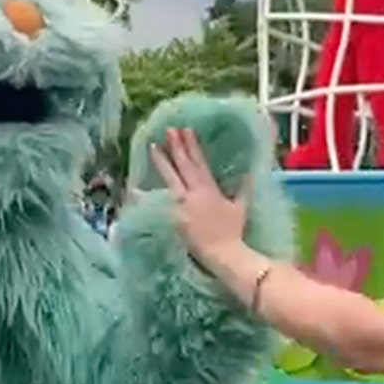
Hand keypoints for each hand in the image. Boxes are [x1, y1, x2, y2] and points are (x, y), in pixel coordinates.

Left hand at [151, 126, 251, 266]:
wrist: (224, 253)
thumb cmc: (233, 231)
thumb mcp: (241, 207)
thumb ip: (244, 189)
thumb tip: (249, 173)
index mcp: (210, 189)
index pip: (200, 162)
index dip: (192, 145)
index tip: (186, 130)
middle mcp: (194, 193)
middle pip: (183, 166)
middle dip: (176, 146)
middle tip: (168, 130)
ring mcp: (182, 205)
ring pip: (170, 179)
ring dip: (162, 162)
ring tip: (153, 146)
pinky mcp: (173, 218)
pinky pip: (157, 204)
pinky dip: (145, 197)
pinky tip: (134, 189)